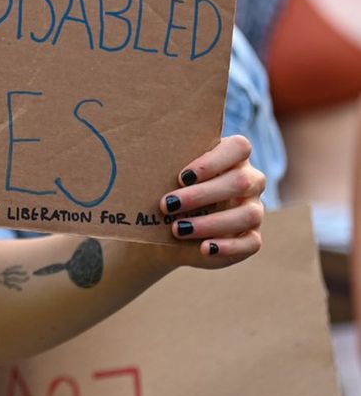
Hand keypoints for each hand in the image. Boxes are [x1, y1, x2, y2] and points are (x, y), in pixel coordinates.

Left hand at [159, 134, 263, 266]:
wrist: (166, 226)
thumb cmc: (170, 189)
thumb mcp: (169, 174)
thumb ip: (169, 161)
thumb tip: (142, 152)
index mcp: (233, 156)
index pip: (239, 147)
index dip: (213, 161)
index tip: (181, 176)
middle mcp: (250, 180)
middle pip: (240, 182)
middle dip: (201, 194)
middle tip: (167, 204)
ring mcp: (254, 209)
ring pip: (248, 214)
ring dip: (211, 223)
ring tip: (178, 229)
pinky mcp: (251, 237)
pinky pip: (251, 243)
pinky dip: (227, 246)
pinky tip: (204, 248)